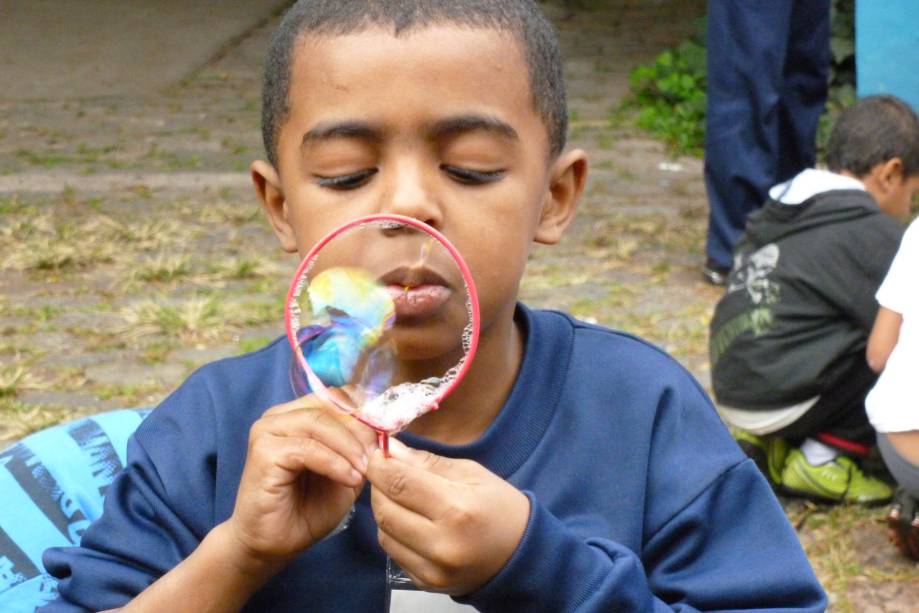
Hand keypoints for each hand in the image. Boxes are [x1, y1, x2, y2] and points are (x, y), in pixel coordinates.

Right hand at [226, 396, 377, 564]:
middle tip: (380, 455)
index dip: (366, 412)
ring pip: (320, 424)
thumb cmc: (307, 509)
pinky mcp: (264, 452)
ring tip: (365, 470)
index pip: (338, 396)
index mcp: (299, 414)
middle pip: (330, 406)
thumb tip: (383, 427)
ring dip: (349, 447)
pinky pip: (308, 448)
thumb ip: (360, 447)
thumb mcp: (345, 471)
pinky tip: (350, 479)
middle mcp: (280, 415)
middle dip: (360, 430)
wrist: (272, 544)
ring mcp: (268, 431)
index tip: (388, 434)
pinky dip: (334, 463)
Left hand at [365, 438, 529, 594]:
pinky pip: (393, 552)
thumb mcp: (472, 473)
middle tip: (386, 472)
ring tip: (398, 495)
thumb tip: (390, 449)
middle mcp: (441, 543)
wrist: (522, 556)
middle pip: (385, 510)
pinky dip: (393, 532)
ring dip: (383, 509)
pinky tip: (408, 520)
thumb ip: (427, 463)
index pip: (399, 483)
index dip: (380, 465)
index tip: (377, 453)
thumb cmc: (500, 507)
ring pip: (383, 533)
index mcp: (457, 509)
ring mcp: (432, 569)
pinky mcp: (426, 583)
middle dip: (378, 485)